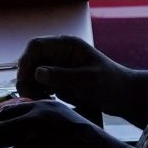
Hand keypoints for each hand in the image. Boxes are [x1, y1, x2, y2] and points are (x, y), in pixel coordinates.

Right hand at [15, 35, 131, 114]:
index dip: (27, 60)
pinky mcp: (56, 81)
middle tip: (30, 96)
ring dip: (30, 88)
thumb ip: (62, 76)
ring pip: (31, 74)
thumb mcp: (87, 80)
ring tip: (40, 101)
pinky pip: (38, 85)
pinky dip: (37, 93)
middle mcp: (57, 54)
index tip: (25, 79)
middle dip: (27, 78)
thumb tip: (37, 72)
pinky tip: (46, 101)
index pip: (36, 46)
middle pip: (30, 61)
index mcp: (66, 45)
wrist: (122, 97)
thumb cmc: (109, 83)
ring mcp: (56, 67)